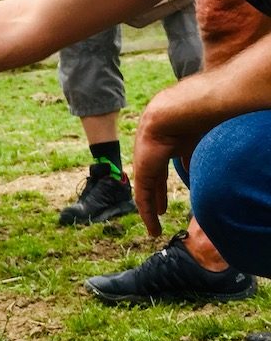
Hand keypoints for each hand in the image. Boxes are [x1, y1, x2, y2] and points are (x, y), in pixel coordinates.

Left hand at [132, 92, 205, 236]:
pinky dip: (148, 212)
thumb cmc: (187, 123)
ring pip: (146, 193)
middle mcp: (151, 157)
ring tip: (154, 225)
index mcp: (164, 148)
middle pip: (153, 182)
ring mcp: (144, 165)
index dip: (165, 186)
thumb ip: (193, 159)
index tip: (169, 197)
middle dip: (157, 198)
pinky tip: (152, 223)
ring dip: (151, 211)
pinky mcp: (142, 173)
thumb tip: (199, 172)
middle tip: (160, 211)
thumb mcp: (193, 145)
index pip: (162, 172)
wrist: (172, 115)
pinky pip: (143, 197)